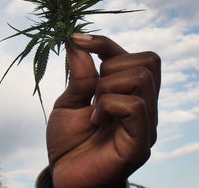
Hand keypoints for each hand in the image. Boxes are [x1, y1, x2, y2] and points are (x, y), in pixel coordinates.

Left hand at [46, 34, 160, 187]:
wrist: (64, 177)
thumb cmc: (69, 142)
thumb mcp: (69, 102)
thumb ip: (79, 75)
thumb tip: (77, 43)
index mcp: (127, 93)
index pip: (132, 55)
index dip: (104, 42)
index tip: (75, 39)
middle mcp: (143, 106)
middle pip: (148, 61)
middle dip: (111, 64)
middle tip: (92, 90)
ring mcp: (146, 124)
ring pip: (142, 78)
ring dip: (107, 86)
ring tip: (93, 109)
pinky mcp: (141, 142)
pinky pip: (135, 106)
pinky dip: (108, 105)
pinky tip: (95, 120)